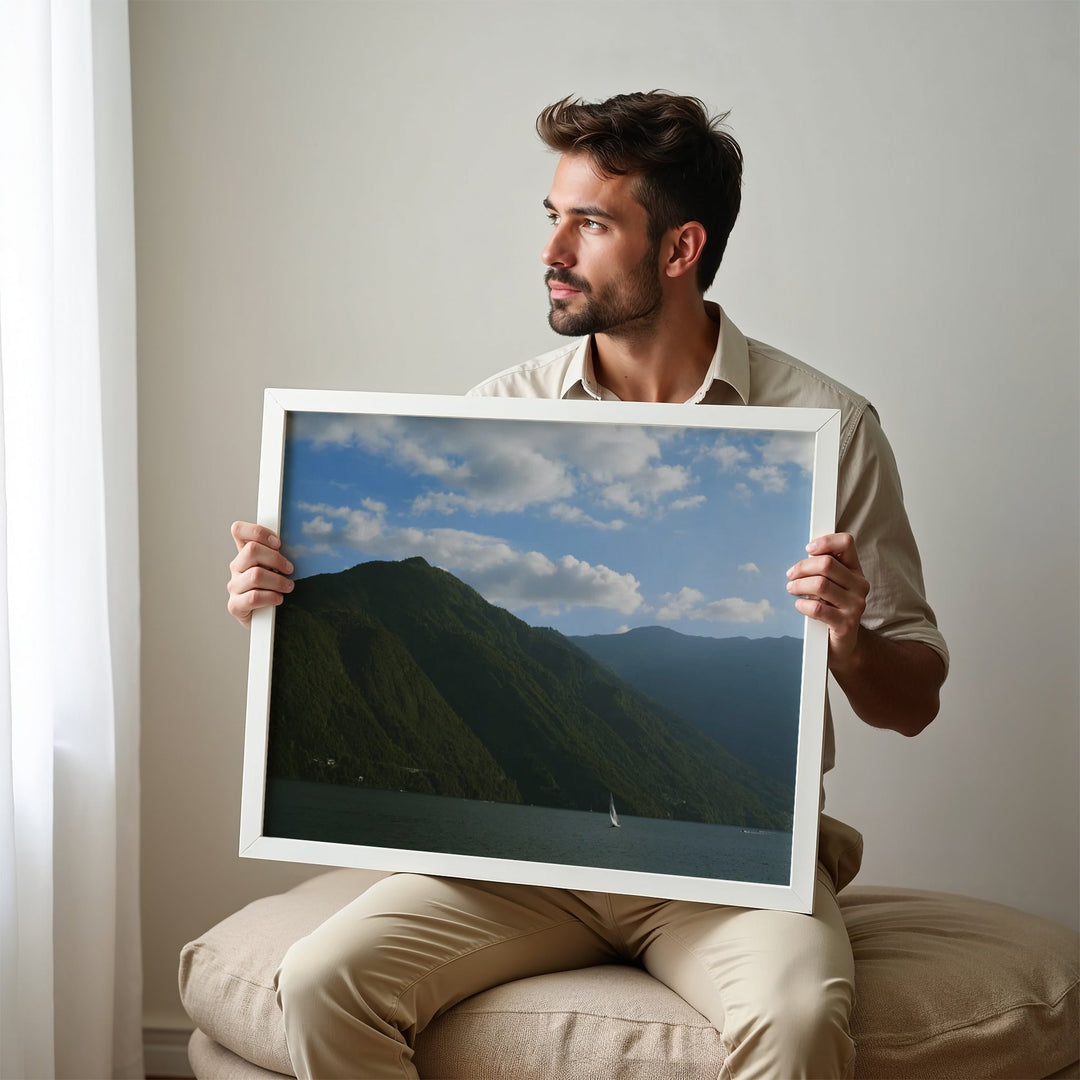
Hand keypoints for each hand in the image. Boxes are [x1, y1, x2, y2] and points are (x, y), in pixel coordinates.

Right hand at [226, 520, 293, 628]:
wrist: (268, 621)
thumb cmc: (275, 589)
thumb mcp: (279, 567)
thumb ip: (280, 554)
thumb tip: (299, 545)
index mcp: (245, 554)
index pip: (238, 530)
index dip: (258, 532)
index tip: (277, 543)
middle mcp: (237, 567)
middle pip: (251, 551)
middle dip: (276, 559)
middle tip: (290, 569)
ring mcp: (234, 586)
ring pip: (256, 575)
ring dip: (278, 581)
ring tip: (288, 587)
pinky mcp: (235, 605)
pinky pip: (254, 597)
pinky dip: (271, 597)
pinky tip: (279, 599)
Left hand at [786, 532, 868, 668]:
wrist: (842, 644)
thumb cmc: (831, 609)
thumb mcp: (831, 585)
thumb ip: (823, 568)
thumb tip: (806, 552)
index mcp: (856, 571)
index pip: (846, 543)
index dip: (825, 541)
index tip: (808, 549)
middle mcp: (860, 585)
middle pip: (827, 563)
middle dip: (802, 567)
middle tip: (791, 575)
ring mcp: (855, 605)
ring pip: (820, 584)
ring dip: (799, 586)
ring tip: (792, 589)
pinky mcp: (846, 624)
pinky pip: (818, 609)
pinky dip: (803, 605)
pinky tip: (799, 605)